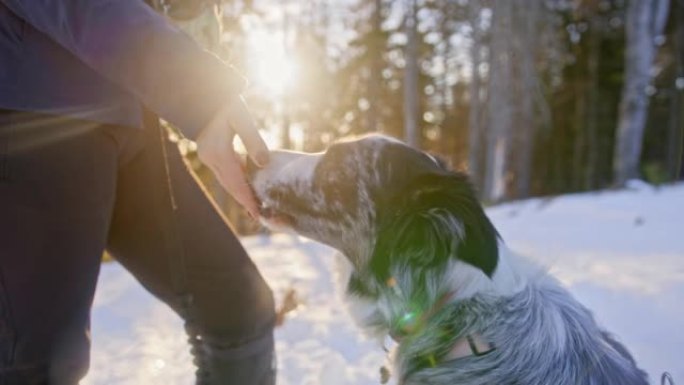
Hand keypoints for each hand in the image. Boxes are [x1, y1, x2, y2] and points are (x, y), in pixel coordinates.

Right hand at [196, 95, 268, 217]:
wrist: (199, 93)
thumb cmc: (223, 102)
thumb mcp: (241, 118)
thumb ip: (253, 140)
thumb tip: (264, 163)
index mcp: (220, 153)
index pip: (237, 183)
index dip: (248, 199)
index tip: (258, 213)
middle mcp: (211, 158)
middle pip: (230, 186)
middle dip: (244, 201)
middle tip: (258, 215)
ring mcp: (208, 156)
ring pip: (226, 181)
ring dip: (239, 193)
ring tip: (253, 204)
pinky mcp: (208, 152)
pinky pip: (223, 172)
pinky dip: (234, 181)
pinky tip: (245, 184)